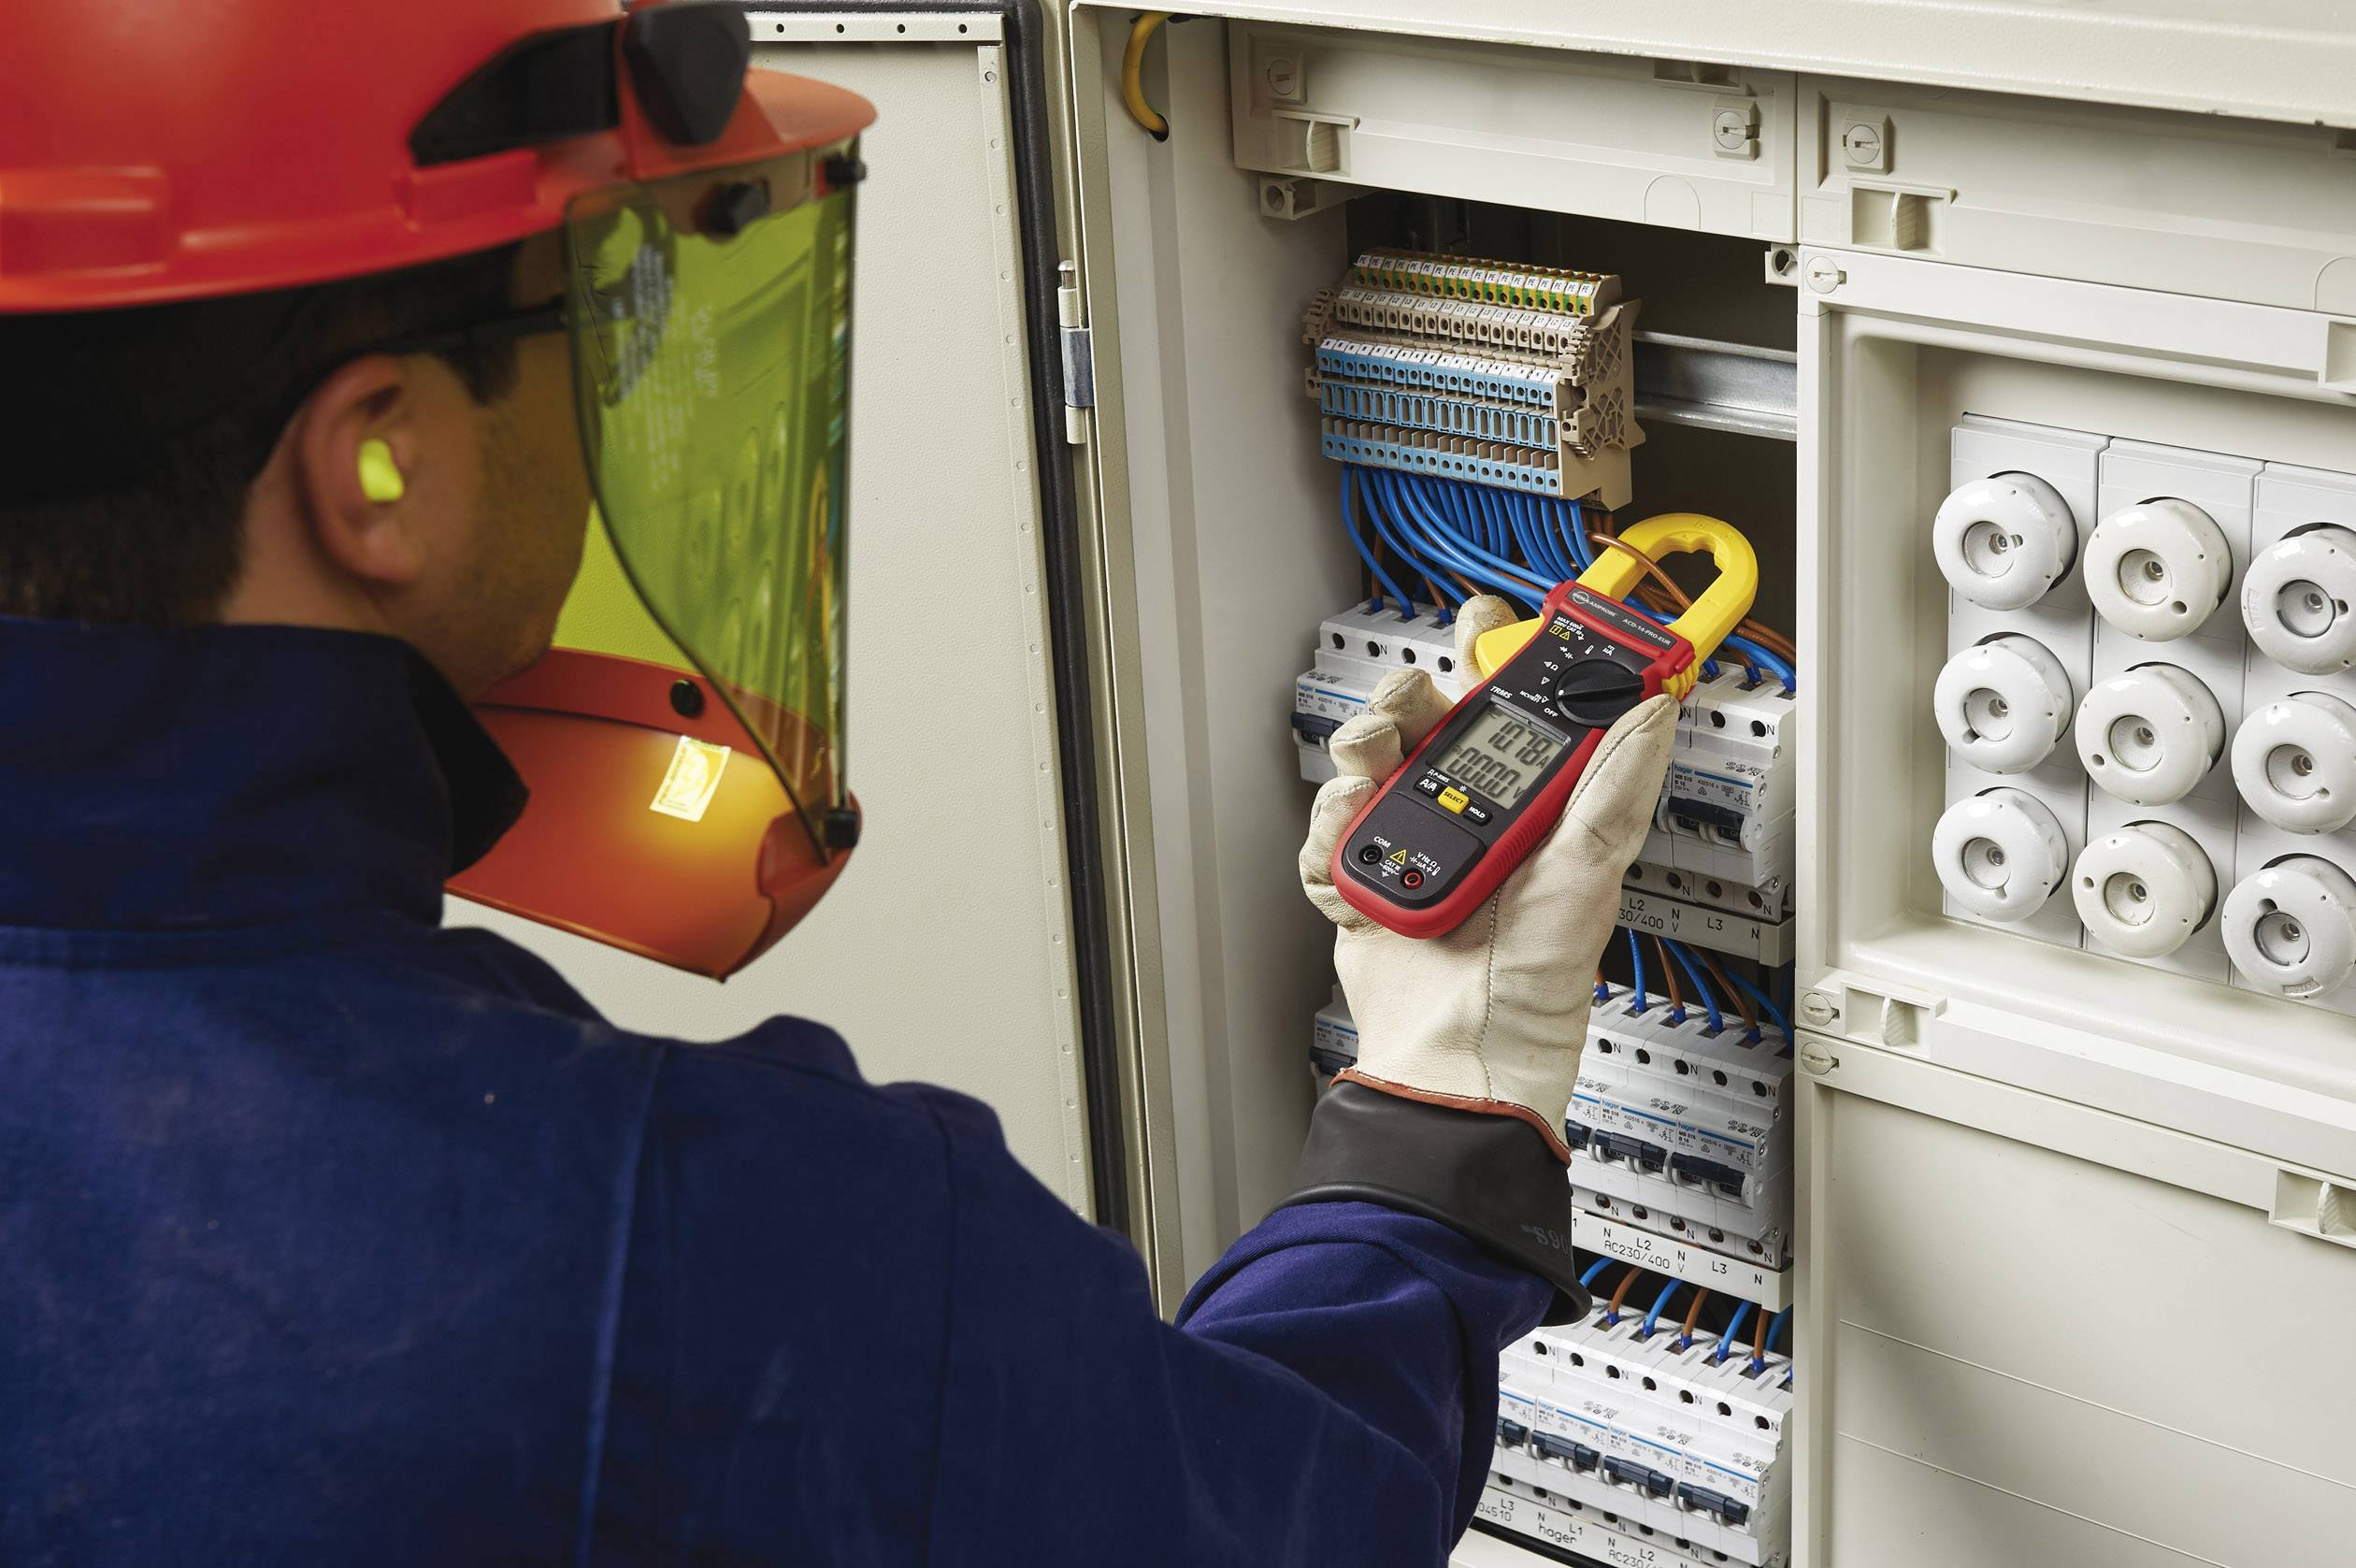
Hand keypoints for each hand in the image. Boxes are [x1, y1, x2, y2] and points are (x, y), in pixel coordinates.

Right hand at [1299, 595, 1676, 1158]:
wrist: (1463, 1051)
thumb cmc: (1537, 980)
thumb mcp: (1593, 869)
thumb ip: (1615, 784)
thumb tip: (1655, 710)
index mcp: (1524, 800)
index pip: (1509, 702)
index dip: (1497, 652)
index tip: (1488, 622)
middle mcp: (1462, 812)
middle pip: (1421, 715)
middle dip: (1409, 698)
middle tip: (1416, 710)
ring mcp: (1405, 842)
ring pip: (1364, 759)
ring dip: (1363, 757)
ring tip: (1376, 782)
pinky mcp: (1358, 877)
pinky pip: (1326, 830)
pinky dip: (1332, 835)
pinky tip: (1356, 855)